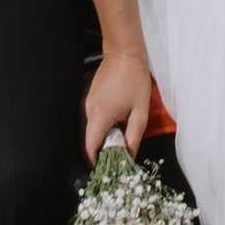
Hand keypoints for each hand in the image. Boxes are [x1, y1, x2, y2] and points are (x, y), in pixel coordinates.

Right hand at [83, 46, 153, 161]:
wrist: (125, 54)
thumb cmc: (135, 81)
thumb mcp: (141, 112)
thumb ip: (134, 137)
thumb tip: (128, 156)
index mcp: (99, 116)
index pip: (88, 147)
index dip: (94, 162)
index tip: (104, 169)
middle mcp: (85, 111)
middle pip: (86, 140)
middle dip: (99, 151)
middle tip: (115, 157)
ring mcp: (83, 103)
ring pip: (87, 130)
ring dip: (99, 139)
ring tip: (116, 141)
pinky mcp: (85, 98)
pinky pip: (89, 119)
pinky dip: (98, 127)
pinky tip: (112, 125)